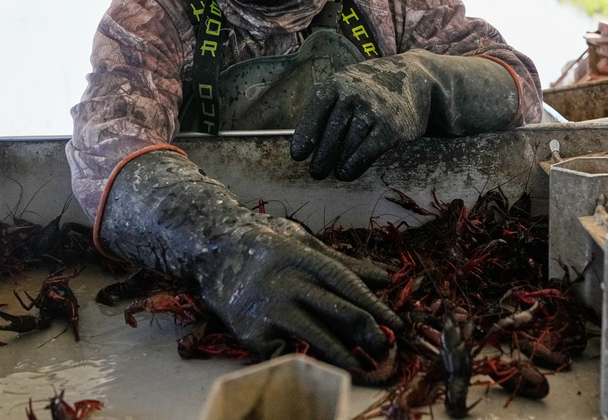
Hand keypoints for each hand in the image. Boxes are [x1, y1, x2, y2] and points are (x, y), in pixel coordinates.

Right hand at [98, 148, 402, 369]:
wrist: (212, 250)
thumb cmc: (265, 244)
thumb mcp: (303, 242)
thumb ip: (343, 262)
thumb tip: (385, 277)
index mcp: (301, 256)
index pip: (345, 282)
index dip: (373, 304)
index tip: (395, 321)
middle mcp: (285, 281)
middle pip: (335, 310)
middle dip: (366, 331)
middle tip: (386, 346)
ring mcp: (266, 307)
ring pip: (313, 336)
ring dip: (341, 354)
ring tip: (360, 366)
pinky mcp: (248, 331)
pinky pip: (281, 351)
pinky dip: (299, 359)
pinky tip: (315, 365)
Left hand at [291, 56, 430, 180]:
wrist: (415, 78)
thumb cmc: (370, 88)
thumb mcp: (347, 84)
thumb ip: (327, 106)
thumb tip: (304, 140)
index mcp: (338, 83)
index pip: (316, 110)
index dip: (306, 134)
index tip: (298, 155)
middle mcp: (355, 95)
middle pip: (332, 132)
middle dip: (322, 156)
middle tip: (315, 172)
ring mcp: (375, 111)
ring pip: (349, 144)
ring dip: (337, 163)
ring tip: (333, 173)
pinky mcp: (392, 127)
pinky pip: (367, 151)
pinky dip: (354, 166)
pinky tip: (346, 173)